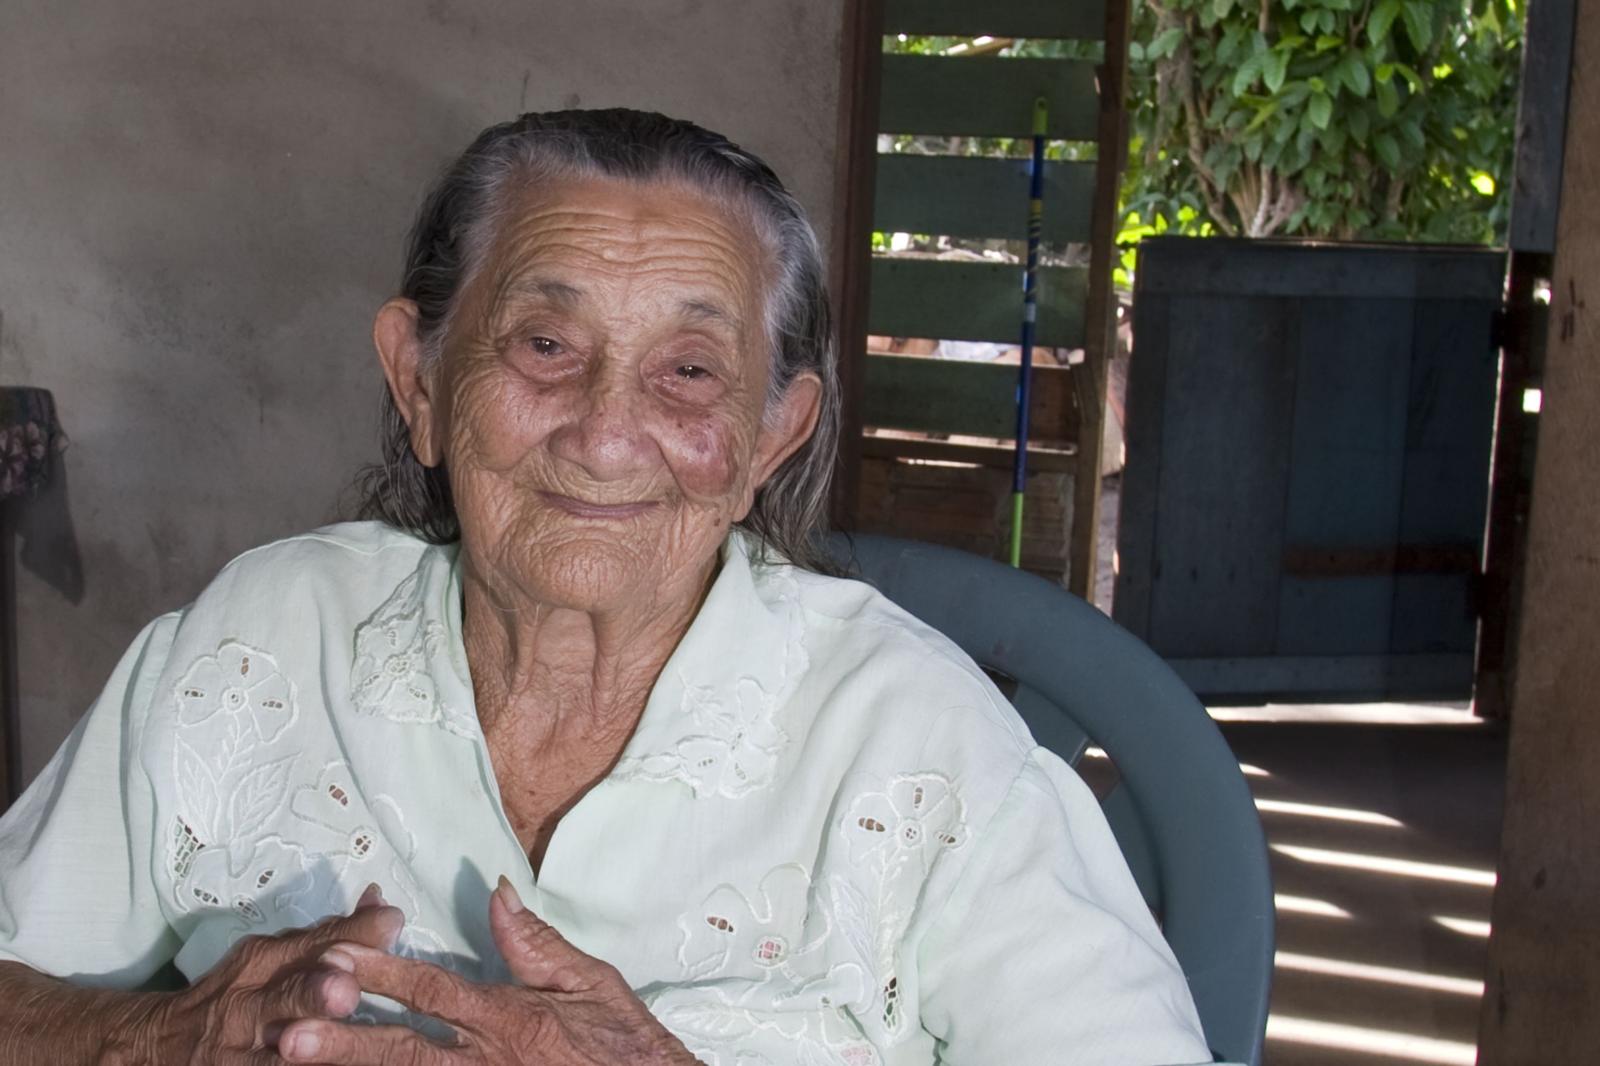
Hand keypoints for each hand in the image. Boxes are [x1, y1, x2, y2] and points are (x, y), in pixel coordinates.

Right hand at [103, 884, 404, 1065]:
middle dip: (313, 994)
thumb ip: (332, 936)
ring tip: (326, 1052)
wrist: (154, 1045)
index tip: (390, 924)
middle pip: (284, 998)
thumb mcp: (274, 959)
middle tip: (344, 991)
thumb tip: (385, 905)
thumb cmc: (235, 997)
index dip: (350, 938)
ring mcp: (233, 1054)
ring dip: (304, 1053)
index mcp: (261, 965)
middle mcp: (246, 1007)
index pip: (309, 945)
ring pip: (272, 1058)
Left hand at [276, 878, 696, 1064]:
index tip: (333, 956)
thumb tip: (495, 892)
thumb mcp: (589, 981)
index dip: (380, 973)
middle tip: (287, 1034)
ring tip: (296, 1064)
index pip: (433, 990)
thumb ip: (534, 941)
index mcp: (508, 1017)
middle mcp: (487, 1061)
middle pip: (403, 1050)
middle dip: (342, 1040)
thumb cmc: (623, 1041)